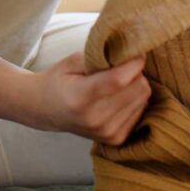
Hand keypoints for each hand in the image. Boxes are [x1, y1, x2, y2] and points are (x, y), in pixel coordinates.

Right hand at [27, 51, 150, 143]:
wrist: (46, 110)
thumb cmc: (59, 81)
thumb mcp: (71, 61)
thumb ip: (99, 56)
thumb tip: (129, 52)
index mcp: (80, 97)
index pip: (118, 80)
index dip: (133, 63)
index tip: (137, 51)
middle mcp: (95, 119)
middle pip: (138, 90)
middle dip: (136, 73)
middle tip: (123, 66)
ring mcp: (106, 132)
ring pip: (143, 100)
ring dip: (136, 86)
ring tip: (118, 82)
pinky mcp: (116, 139)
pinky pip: (141, 112)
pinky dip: (134, 100)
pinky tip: (118, 97)